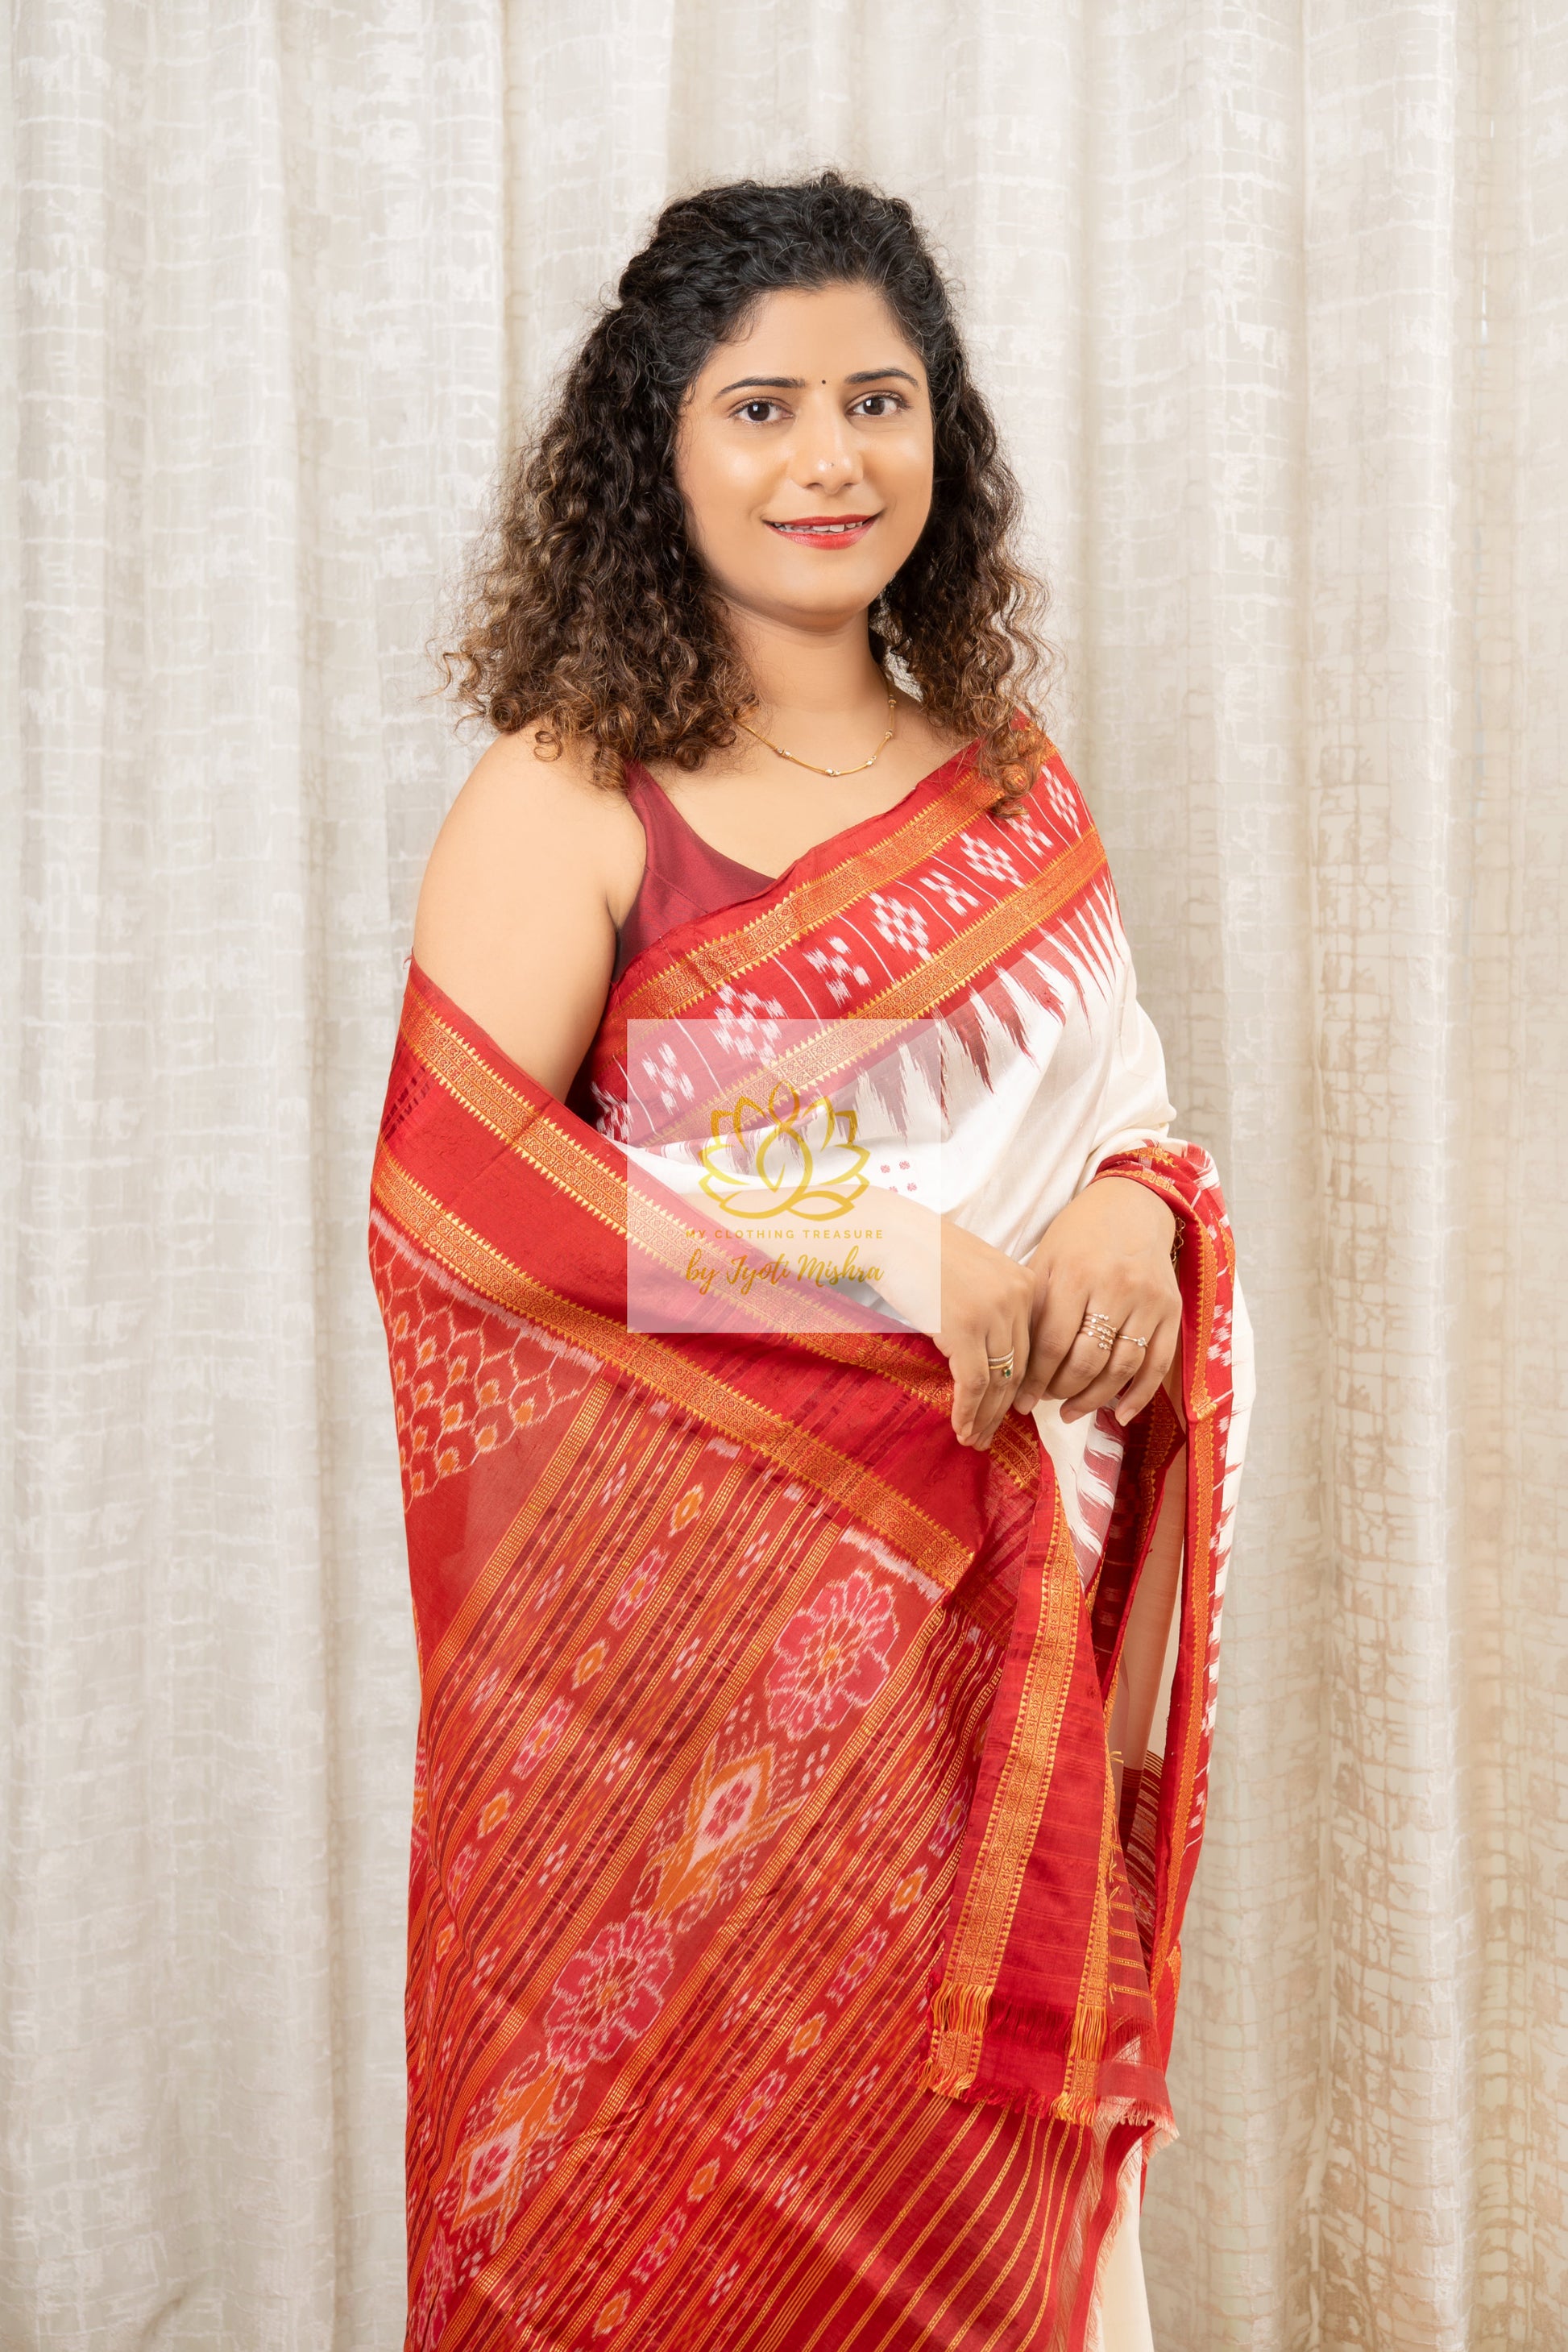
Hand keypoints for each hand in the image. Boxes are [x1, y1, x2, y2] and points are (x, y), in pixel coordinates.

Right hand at [868, 1191, 1034, 1451]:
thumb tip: (994, 1354)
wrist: (889, 1234)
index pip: (1031, 1347)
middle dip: (1004, 1408)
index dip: (1019, 1386)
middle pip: (1019, 1368)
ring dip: (985, 1417)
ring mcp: (992, 1314)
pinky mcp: (964, 1330)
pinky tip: (961, 1428)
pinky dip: (968, 1411)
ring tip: (974, 1440)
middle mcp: (1017, 1298)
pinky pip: (973, 1384)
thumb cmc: (923, 1252)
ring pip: (999, 1382)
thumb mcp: (976, 1272)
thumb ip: (996, 1305)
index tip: (1009, 1411)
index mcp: (1025, 1283)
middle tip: (990, 1434)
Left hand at [1013, 1177, 1179, 1426]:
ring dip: (1093, 1398)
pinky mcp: (1171, 1310)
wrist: (1132, 1205)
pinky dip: (1139, 1395)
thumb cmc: (1078, 1236)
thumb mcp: (1047, 1261)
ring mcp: (1148, 1301)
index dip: (1035, 1380)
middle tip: (1045, 1400)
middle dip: (1061, 1390)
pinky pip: (1157, 1364)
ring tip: (1071, 1410)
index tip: (1020, 1400)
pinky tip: (1119, 1414)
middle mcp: (1115, 1288)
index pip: (1053, 1344)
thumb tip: (1016, 1366)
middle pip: (1087, 1361)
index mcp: (1076, 1275)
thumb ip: (1036, 1309)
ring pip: (1121, 1368)